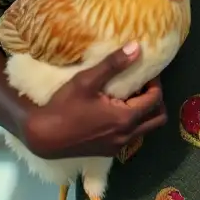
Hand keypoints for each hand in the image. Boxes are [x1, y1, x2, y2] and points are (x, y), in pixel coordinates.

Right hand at [20, 44, 167, 158]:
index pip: (155, 100)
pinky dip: (132, 125)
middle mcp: (127, 136)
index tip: (147, 73)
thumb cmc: (64, 106)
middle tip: (144, 87)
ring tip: (131, 98)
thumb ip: (114, 64)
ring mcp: (118, 147)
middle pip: (158, 119)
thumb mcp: (87, 81)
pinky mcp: (108, 152)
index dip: (155, 84)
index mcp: (126, 118)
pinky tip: (116, 112)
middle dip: (156, 102)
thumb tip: (137, 47)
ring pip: (145, 131)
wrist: (42, 136)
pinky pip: (131, 138)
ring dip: (145, 114)